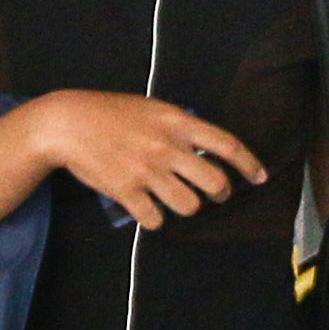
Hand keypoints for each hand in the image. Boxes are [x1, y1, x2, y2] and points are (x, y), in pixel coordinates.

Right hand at [20, 90, 263, 226]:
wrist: (68, 123)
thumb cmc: (111, 113)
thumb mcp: (152, 109)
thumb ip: (180, 127)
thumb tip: (205, 148)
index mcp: (177, 122)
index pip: (227, 145)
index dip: (250, 164)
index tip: (260, 177)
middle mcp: (167, 147)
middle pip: (215, 183)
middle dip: (220, 194)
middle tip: (214, 194)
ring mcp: (147, 170)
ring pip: (189, 205)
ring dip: (186, 206)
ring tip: (175, 198)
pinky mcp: (126, 191)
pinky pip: (156, 220)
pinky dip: (155, 218)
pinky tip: (147, 208)